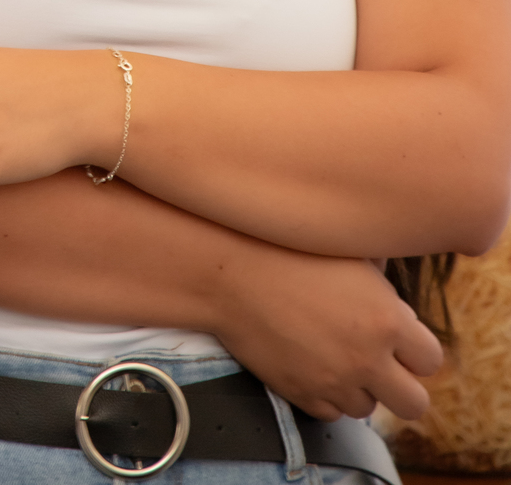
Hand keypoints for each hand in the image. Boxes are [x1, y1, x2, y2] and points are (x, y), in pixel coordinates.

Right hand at [211, 244, 441, 422]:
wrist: (232, 271)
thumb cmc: (289, 249)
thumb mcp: (349, 252)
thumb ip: (383, 282)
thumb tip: (396, 297)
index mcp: (387, 320)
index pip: (431, 360)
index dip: (415, 348)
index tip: (399, 337)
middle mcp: (367, 358)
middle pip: (414, 403)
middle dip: (401, 383)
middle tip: (380, 360)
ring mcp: (334, 382)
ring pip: (369, 408)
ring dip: (359, 386)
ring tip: (336, 353)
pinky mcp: (303, 396)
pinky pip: (331, 412)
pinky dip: (327, 393)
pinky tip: (312, 361)